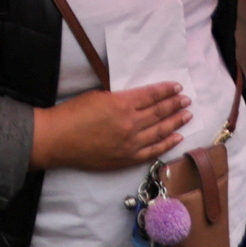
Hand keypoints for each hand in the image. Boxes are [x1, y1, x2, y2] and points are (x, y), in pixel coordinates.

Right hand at [34, 81, 191, 171]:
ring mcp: (130, 143)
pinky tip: (176, 138)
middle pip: (159, 112)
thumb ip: (119, 98)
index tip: (177, 87)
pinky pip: (153, 151)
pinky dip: (166, 144)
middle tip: (187, 100)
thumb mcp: (98, 96)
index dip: (166, 91)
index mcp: (121, 104)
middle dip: (175, 105)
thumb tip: (136, 100)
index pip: (151, 95)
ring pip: (160, 131)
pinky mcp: (127, 158)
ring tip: (187, 115)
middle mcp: (130, 123)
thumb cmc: (72, 114)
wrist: (58, 140)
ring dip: (175, 122)